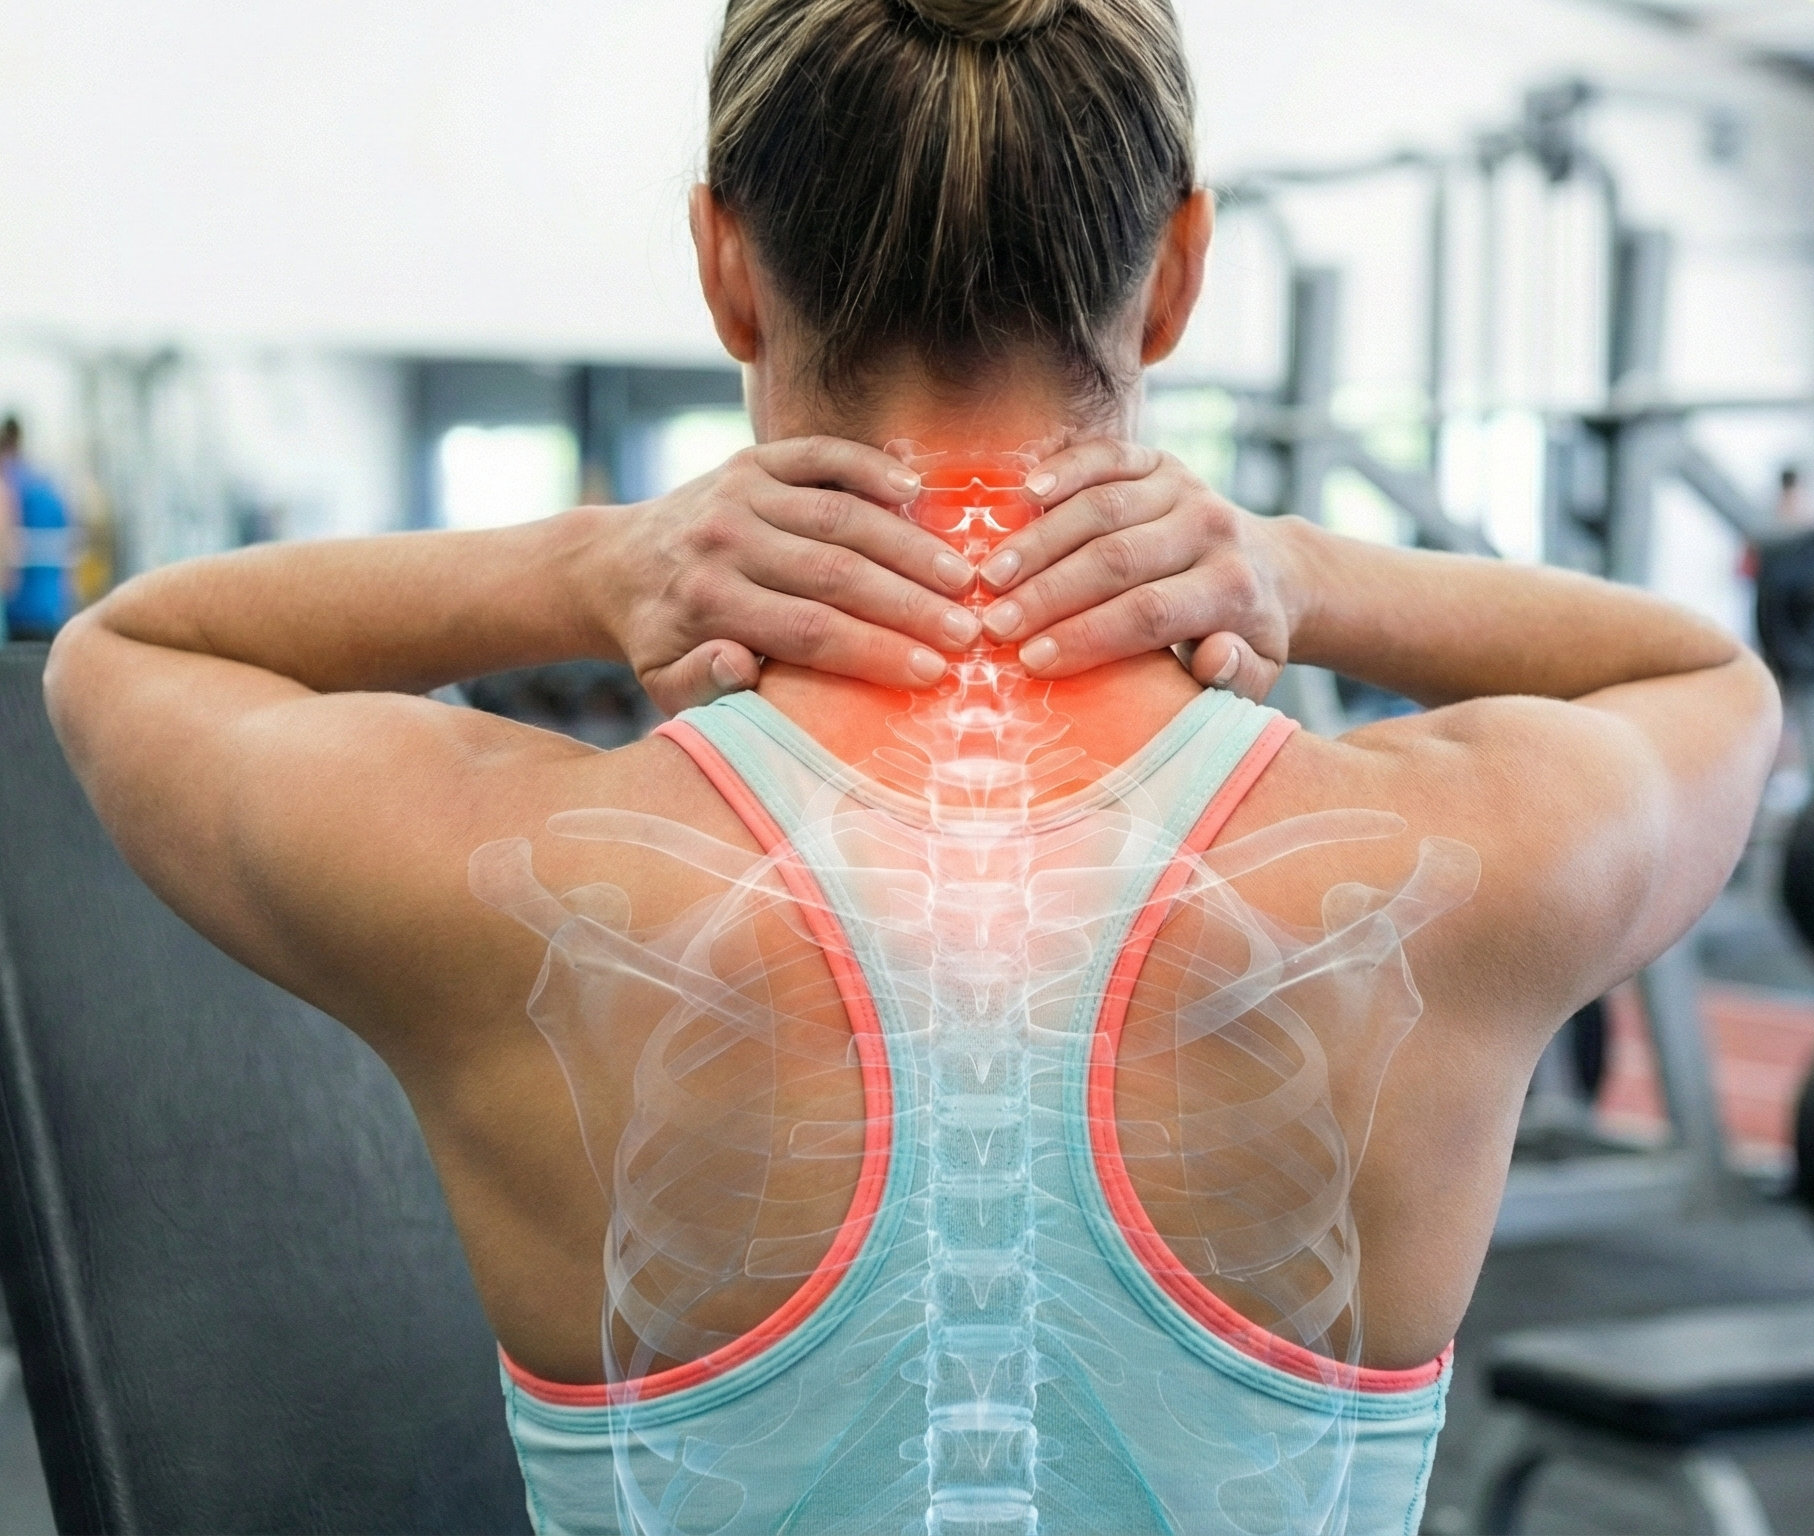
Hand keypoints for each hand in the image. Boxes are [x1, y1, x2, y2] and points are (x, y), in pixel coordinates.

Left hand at [601, 437, 982, 713]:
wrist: (613, 563)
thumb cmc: (657, 638)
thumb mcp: (662, 681)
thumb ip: (700, 685)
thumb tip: (742, 666)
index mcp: (707, 603)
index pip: (808, 631)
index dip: (876, 651)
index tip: (932, 672)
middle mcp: (724, 541)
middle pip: (835, 573)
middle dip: (910, 604)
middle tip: (969, 629)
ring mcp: (739, 492)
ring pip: (839, 515)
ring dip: (908, 545)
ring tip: (963, 577)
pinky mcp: (752, 459)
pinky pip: (819, 453)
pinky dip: (870, 467)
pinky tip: (920, 493)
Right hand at [973, 442, 1292, 700]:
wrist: (1272, 568)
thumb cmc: (1243, 635)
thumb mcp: (1256, 673)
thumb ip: (1236, 675)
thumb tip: (1213, 656)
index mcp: (1232, 588)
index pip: (1150, 613)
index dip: (1087, 635)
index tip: (1033, 661)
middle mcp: (1212, 529)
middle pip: (1117, 559)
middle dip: (1049, 594)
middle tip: (994, 624)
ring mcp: (1184, 488)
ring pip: (1102, 509)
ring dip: (1039, 543)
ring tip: (990, 577)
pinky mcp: (1160, 461)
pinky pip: (1108, 456)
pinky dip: (1064, 469)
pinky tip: (1020, 493)